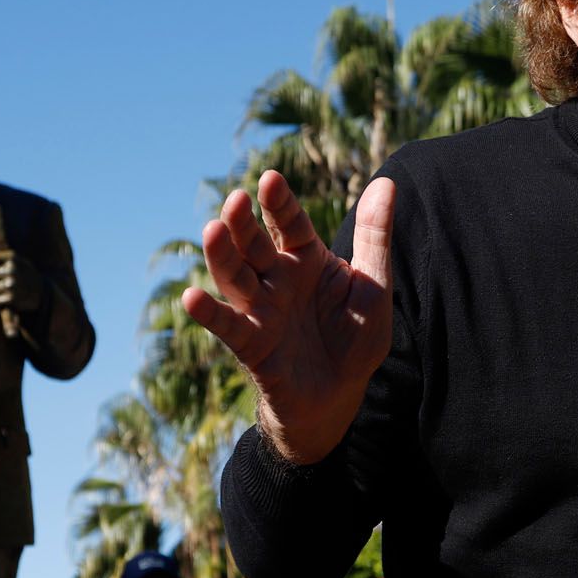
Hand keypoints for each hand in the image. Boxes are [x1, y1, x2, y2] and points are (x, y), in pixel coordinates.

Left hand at [0, 249, 43, 313]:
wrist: (43, 293)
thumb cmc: (25, 274)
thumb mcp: (17, 261)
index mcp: (12, 258)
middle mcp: (12, 269)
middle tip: (0, 281)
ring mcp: (12, 284)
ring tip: (6, 290)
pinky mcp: (12, 298)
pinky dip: (0, 301)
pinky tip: (8, 298)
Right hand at [181, 170, 396, 464]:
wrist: (340, 398)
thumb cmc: (355, 339)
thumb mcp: (373, 286)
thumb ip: (374, 236)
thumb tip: (386, 181)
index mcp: (306, 260)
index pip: (290, 225)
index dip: (280, 203)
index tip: (270, 179)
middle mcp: (277, 279)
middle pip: (255, 245)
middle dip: (243, 223)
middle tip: (236, 200)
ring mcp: (261, 309)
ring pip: (235, 277)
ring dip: (221, 255)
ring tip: (212, 231)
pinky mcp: (251, 343)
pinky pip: (227, 325)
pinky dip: (208, 313)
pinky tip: (192, 298)